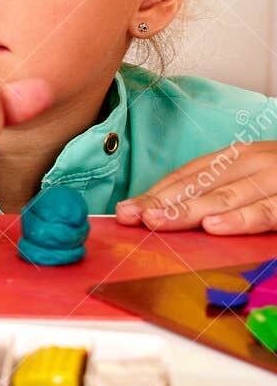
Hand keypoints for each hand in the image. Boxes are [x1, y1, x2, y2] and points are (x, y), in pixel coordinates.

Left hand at [117, 141, 276, 233]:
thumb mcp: (249, 177)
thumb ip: (215, 190)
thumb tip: (164, 211)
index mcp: (236, 158)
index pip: (186, 176)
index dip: (154, 193)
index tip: (124, 211)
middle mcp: (253, 163)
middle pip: (199, 186)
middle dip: (163, 203)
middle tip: (133, 218)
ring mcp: (276, 179)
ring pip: (227, 197)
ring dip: (190, 211)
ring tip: (160, 222)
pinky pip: (267, 210)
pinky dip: (241, 219)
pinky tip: (215, 227)